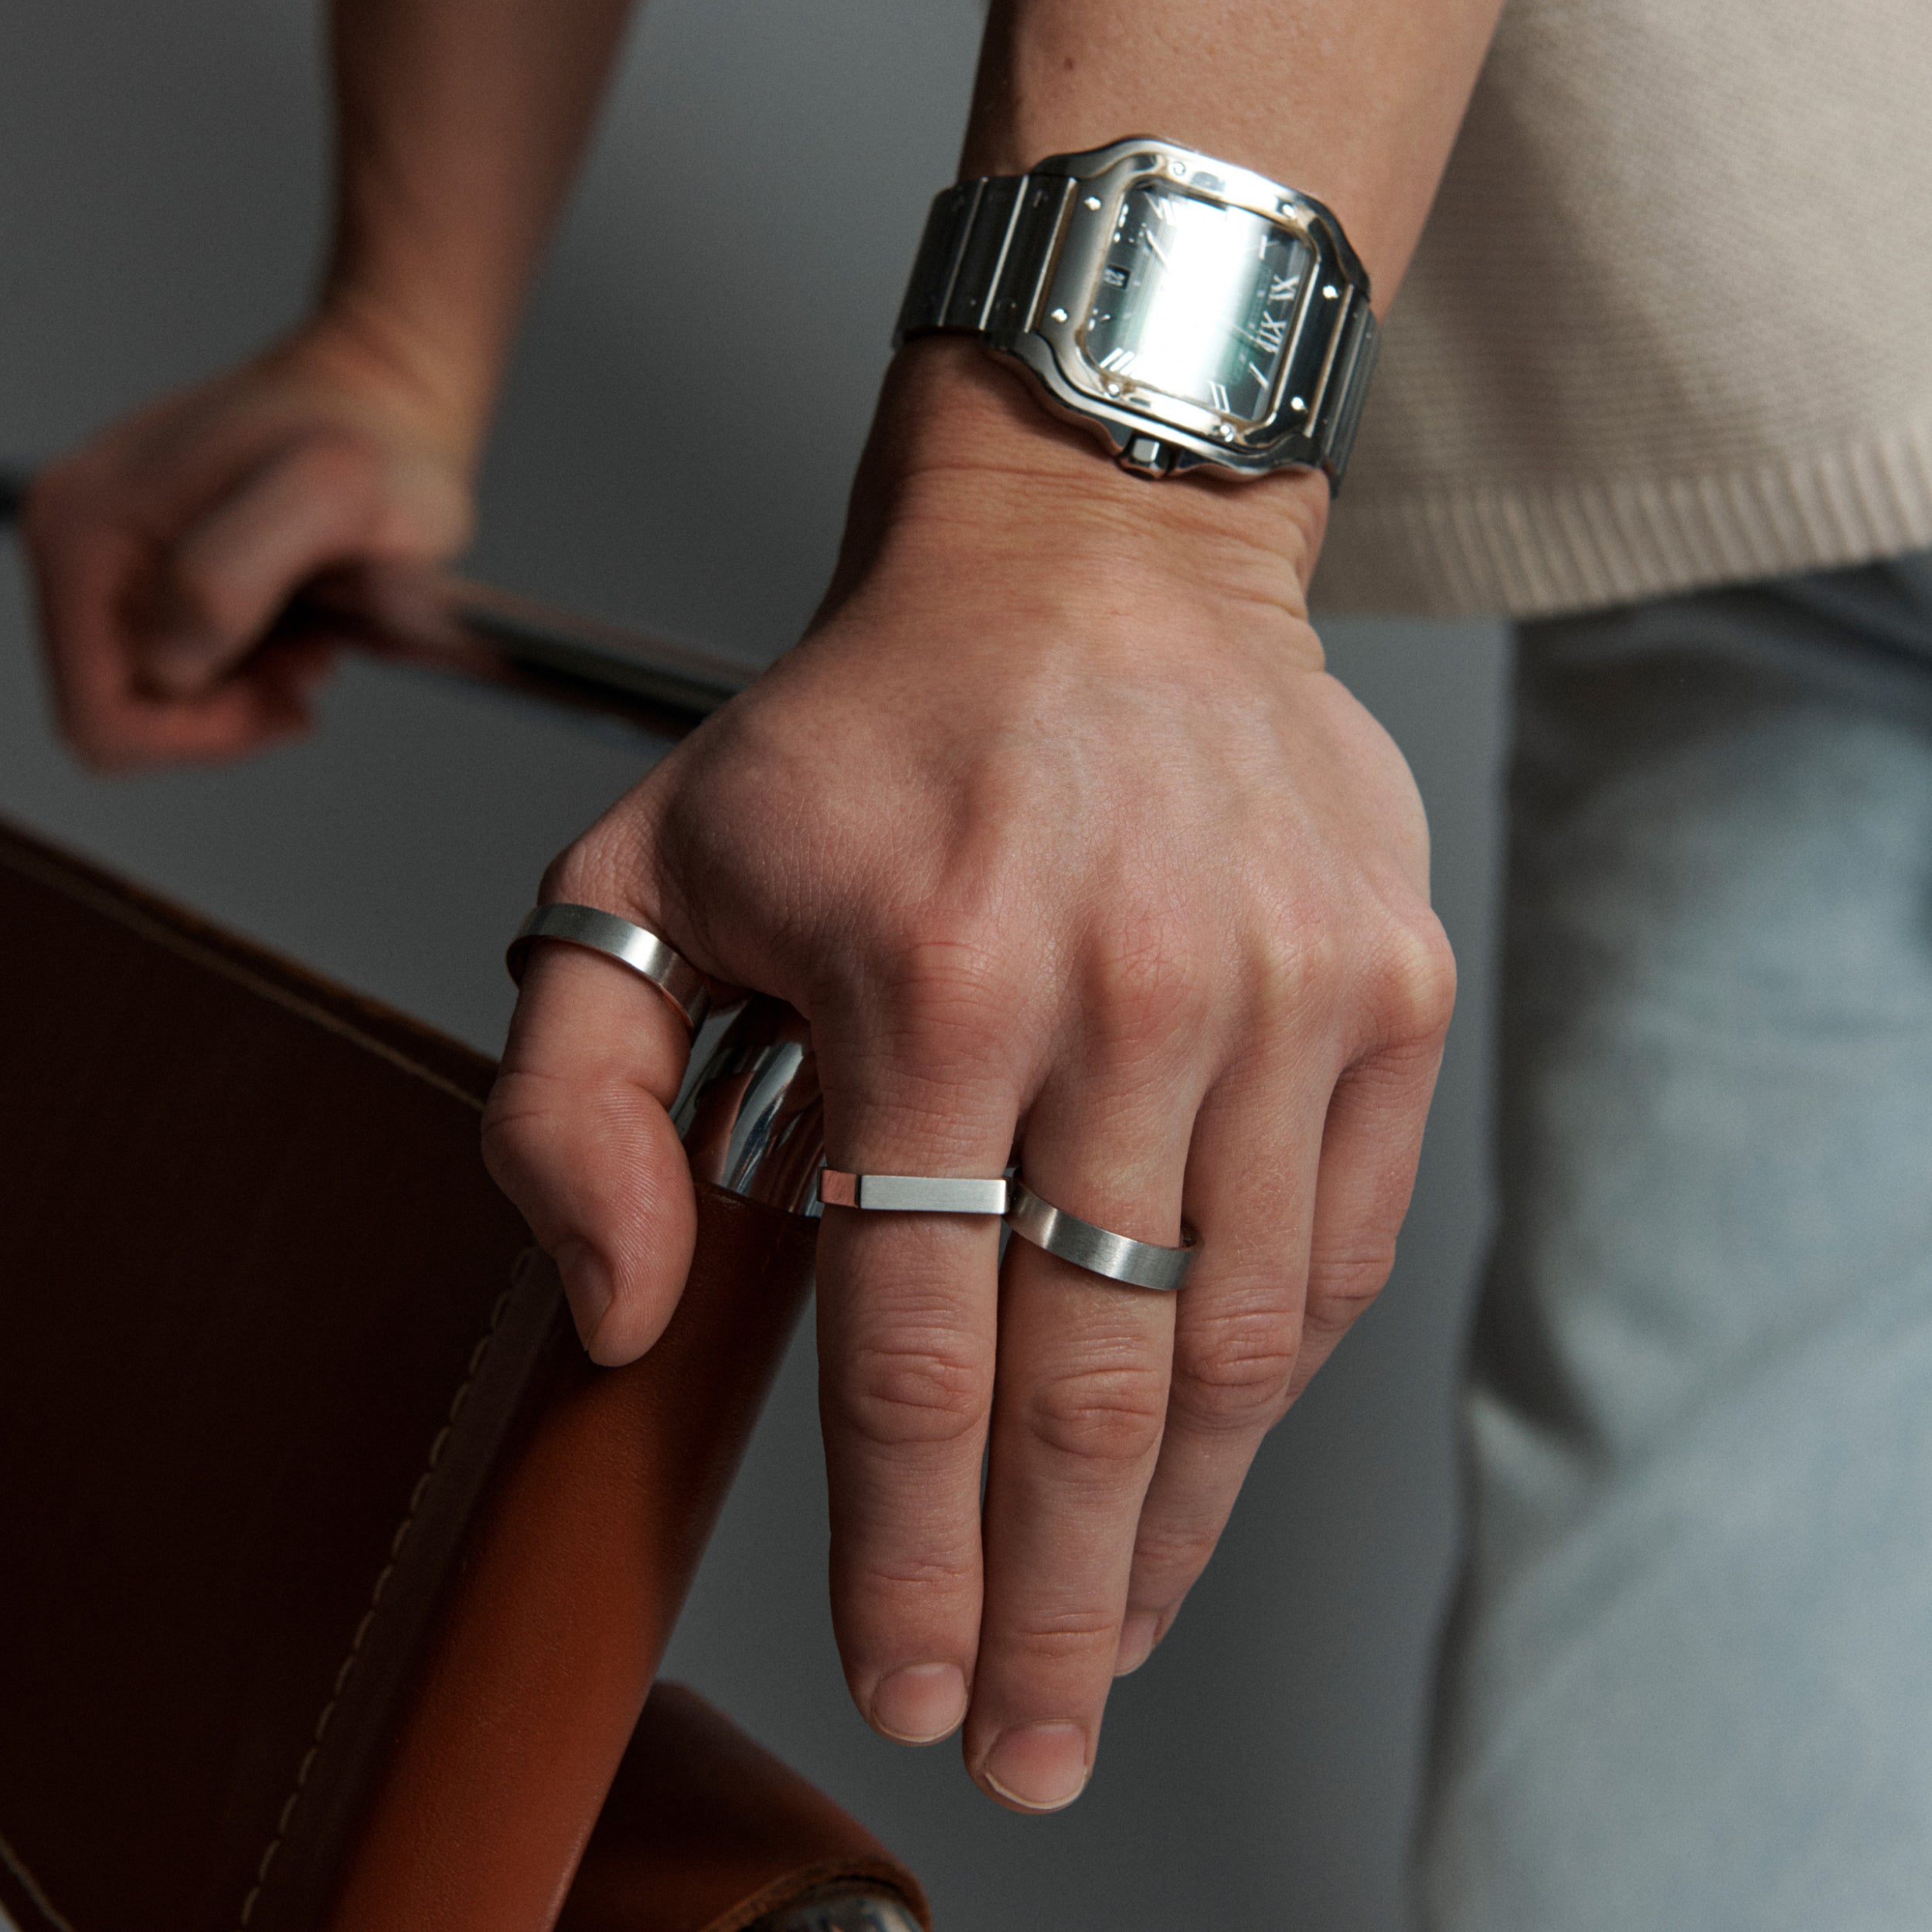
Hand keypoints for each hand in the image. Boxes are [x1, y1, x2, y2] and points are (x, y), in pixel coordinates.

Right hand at [23, 317, 474, 767]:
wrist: (391, 391)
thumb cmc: (375, 440)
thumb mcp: (329, 496)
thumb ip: (235, 575)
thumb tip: (170, 661)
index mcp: (84, 535)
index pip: (100, 716)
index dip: (201, 735)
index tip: (293, 695)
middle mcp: (76, 545)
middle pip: (123, 714)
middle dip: (226, 711)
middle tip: (311, 660)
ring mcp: (112, 557)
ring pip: (160, 698)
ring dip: (246, 690)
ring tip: (317, 633)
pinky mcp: (156, 567)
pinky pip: (186, 665)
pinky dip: (251, 666)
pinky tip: (304, 622)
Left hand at [482, 343, 1454, 1810]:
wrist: (1092, 566)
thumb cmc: (865, 734)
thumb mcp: (640, 874)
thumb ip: (571, 1103)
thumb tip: (624, 1315)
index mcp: (926, 978)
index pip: (915, 1349)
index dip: (905, 1554)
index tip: (904, 1677)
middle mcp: (1124, 995)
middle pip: (1088, 1390)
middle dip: (1051, 1608)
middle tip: (1029, 1740)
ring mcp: (1278, 996)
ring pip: (1228, 1349)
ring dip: (1169, 1528)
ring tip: (1111, 1638)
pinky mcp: (1384, 990)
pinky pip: (1331, 1250)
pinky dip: (1266, 1383)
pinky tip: (1208, 1461)